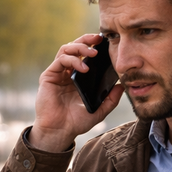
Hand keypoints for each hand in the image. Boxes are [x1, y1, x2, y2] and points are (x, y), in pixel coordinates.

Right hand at [30, 34, 123, 151]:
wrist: (59, 131)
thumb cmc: (76, 122)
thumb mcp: (99, 110)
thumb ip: (111, 99)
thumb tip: (122, 86)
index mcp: (77, 78)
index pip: (84, 55)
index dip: (93, 46)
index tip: (105, 42)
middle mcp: (66, 73)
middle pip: (75, 47)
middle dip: (87, 40)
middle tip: (98, 39)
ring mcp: (57, 74)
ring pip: (66, 49)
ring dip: (80, 47)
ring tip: (92, 53)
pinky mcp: (48, 76)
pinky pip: (60, 60)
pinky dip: (73, 60)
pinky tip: (83, 68)